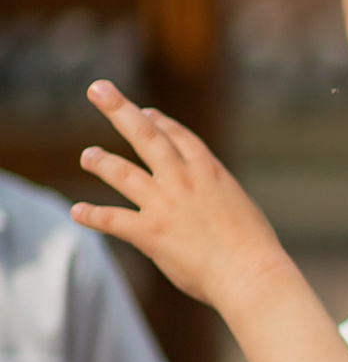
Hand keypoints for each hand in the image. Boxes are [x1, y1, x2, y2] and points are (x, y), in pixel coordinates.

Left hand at [72, 81, 290, 311]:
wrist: (252, 273)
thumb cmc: (256, 248)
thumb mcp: (240, 207)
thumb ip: (217, 197)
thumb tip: (209, 203)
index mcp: (210, 172)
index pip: (178, 136)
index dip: (160, 121)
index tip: (146, 111)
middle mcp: (184, 180)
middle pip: (144, 136)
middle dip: (118, 109)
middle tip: (97, 88)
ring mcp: (165, 204)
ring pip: (122, 172)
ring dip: (101, 161)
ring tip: (87, 156)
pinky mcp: (150, 232)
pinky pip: (112, 219)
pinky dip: (92, 215)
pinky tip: (77, 211)